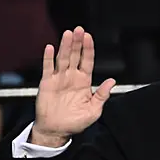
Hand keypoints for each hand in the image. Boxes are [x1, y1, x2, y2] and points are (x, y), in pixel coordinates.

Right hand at [29, 27, 115, 147]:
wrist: (57, 130)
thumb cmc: (75, 121)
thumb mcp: (94, 110)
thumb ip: (102, 95)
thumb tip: (112, 82)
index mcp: (84, 82)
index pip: (87, 61)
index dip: (88, 49)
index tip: (89, 37)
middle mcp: (72, 77)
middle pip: (75, 56)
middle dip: (77, 42)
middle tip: (79, 30)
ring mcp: (59, 79)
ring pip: (62, 58)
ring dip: (65, 46)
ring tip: (68, 34)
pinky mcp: (47, 83)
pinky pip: (47, 68)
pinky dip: (48, 58)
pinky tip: (50, 48)